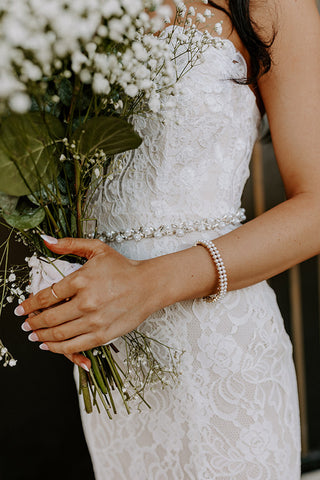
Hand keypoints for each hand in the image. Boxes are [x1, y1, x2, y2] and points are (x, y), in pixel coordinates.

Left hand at [16, 236, 158, 368]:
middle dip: (33, 323)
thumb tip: (46, 240)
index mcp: (81, 280)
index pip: (46, 296)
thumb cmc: (124, 268)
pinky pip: (74, 346)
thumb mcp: (97, 249)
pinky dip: (58, 348)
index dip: (29, 304)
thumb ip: (70, 244)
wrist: (149, 285)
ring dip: (42, 337)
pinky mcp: (103, 334)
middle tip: (26, 324)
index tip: (21, 309)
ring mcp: (94, 320)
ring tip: (34, 336)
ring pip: (59, 334)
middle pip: (49, 318)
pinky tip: (50, 346)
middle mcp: (86, 302)